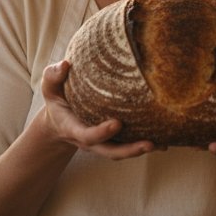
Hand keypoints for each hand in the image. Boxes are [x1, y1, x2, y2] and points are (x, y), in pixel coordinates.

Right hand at [39, 60, 158, 159]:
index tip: (117, 124)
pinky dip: (147, 145)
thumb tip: (65, 64)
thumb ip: (53, 76)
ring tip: (162, 144)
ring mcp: (103, 143)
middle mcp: (90, 140)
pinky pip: (130, 145)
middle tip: (149, 144)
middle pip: (110, 151)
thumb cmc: (58, 99)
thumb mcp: (50, 87)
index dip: (102, 133)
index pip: (87, 135)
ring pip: (122, 151)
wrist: (60, 120)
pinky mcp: (114, 141)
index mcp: (74, 128)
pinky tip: (166, 140)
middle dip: (129, 150)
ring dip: (142, 150)